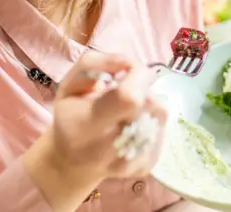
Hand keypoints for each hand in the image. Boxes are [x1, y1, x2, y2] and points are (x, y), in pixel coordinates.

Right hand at [23, 52, 167, 210]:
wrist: (71, 162)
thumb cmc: (70, 116)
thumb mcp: (69, 84)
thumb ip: (95, 64)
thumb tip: (129, 62)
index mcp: (86, 124)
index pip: (129, 97)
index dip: (138, 76)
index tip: (129, 70)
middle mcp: (107, 148)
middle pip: (150, 105)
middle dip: (143, 87)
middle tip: (127, 89)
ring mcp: (128, 162)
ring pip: (160, 116)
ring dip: (149, 103)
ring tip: (129, 108)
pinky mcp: (144, 167)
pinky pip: (162, 130)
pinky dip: (152, 120)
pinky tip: (134, 123)